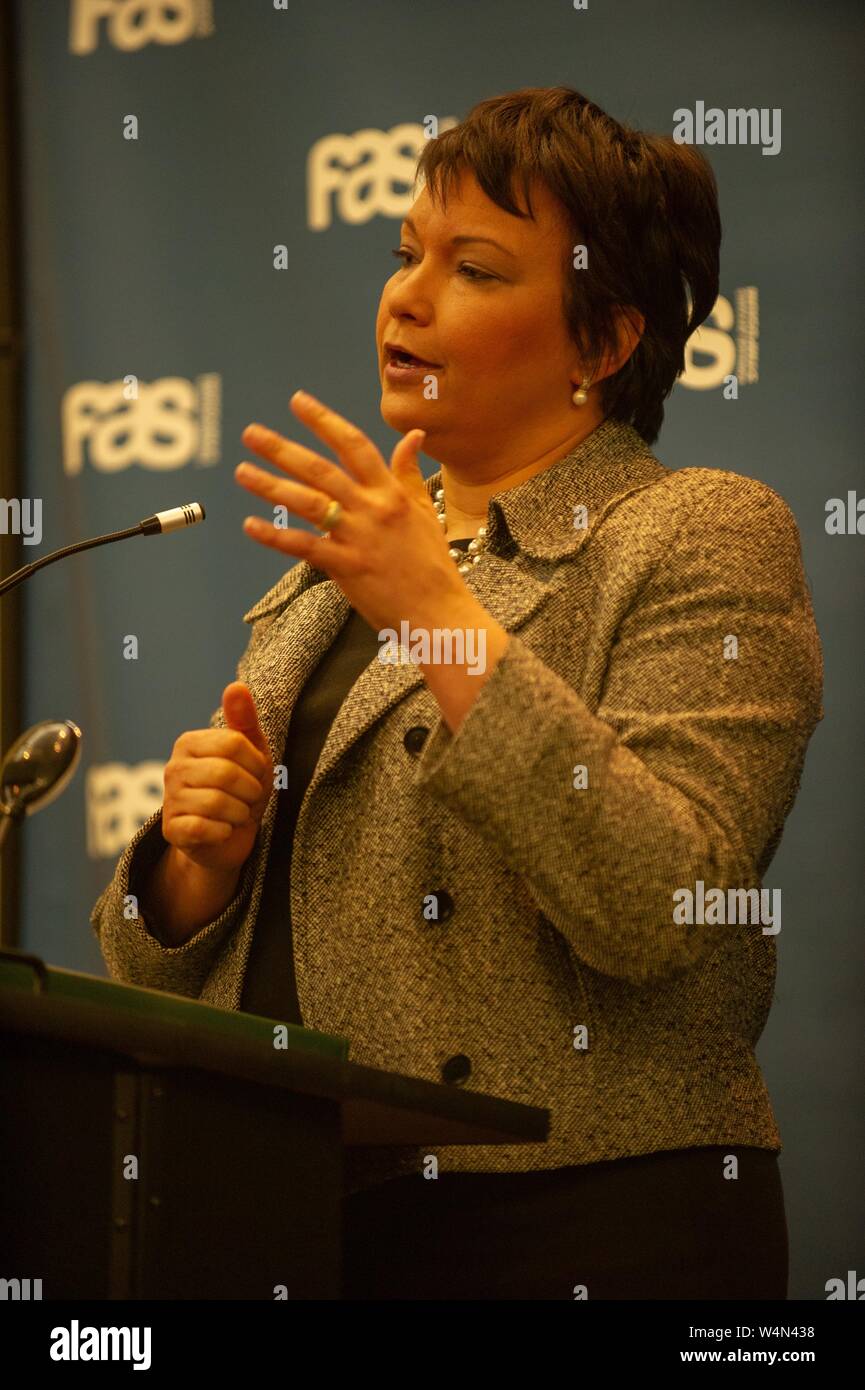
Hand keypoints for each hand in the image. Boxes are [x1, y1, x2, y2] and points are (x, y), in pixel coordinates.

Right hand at [161, 682, 271, 874]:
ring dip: (239, 813)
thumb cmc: (241, 790)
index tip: (255, 774)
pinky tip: (222, 830)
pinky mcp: (171, 831)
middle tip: (247, 799)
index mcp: (189, 743)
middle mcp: (173, 768)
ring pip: (218, 803)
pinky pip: (205, 828)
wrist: (228, 839)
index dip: (256, 763)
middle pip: (227, 774)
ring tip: (235, 814)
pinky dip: (224, 832)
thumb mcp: (251, 753)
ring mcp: (169, 800)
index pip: (234, 744)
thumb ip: (244, 720)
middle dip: (250, 791)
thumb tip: (236, 685)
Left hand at [235, 390, 468, 633]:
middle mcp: (372, 509)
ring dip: (271, 486)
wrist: (439, 612)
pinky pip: (304, 547)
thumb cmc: (432, 564)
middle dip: (282, 449)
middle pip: (321, 469)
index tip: (298, 401)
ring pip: (308, 503)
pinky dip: (275, 536)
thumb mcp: (424, 511)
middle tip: (251, 433)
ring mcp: (358, 538)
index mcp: (390, 492)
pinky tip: (250, 525)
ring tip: (242, 472)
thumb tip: (413, 435)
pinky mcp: (347, 567)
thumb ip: (410, 472)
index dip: (324, 420)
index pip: (354, 445)